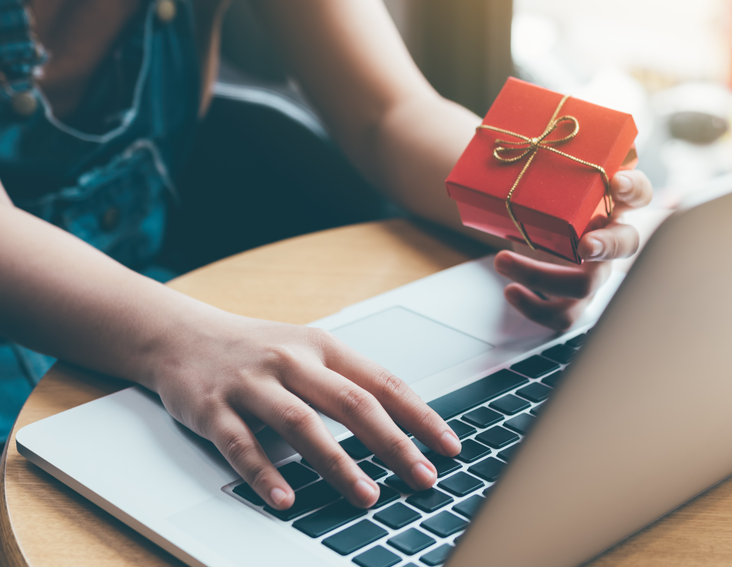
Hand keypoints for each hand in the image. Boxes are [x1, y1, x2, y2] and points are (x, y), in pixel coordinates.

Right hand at [148, 312, 460, 510]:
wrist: (180, 335)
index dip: (420, 415)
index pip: (383, 382)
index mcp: (323, 348)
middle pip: (352, 403)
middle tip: (422, 477)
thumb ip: (347, 382)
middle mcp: (291, 362)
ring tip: (367, 496)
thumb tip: (404, 424)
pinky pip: (242, 445)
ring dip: (338, 463)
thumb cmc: (256, 351)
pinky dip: (265, 475)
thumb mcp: (307, 352)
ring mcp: (251, 384)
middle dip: (392, 444)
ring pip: (301, 424)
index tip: (448, 446)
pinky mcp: (212, 409)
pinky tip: (286, 499)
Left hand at [494, 168, 653, 329]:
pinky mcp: (573, 299)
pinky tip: (511, 290)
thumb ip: (549, 162)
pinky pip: (564, 315)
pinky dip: (535, 307)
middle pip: (627, 245)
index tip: (615, 181)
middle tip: (583, 244)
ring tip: (502, 260)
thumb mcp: (549, 180)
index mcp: (611, 204)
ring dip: (541, 276)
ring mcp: (594, 272)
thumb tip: (518, 136)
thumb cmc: (547, 202)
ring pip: (586, 286)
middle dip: (608, 245)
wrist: (528, 231)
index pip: (640, 193)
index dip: (633, 188)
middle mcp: (609, 238)